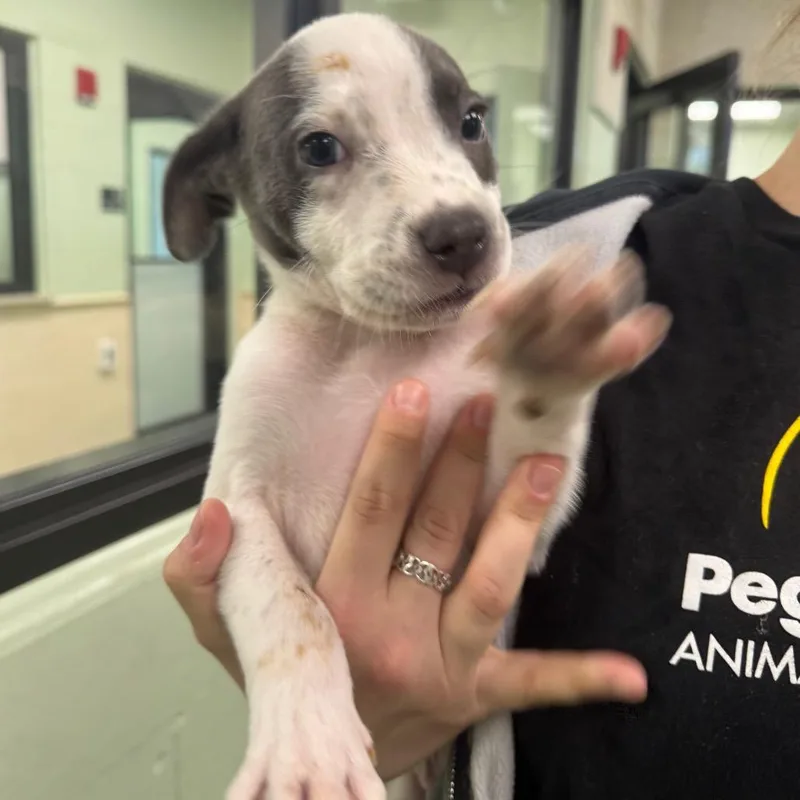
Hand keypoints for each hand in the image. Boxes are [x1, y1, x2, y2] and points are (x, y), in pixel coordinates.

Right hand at [164, 381, 646, 779]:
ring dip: (518, 523)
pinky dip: (580, 679)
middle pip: (435, 532)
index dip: (393, 450)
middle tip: (489, 404)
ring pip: (488, 585)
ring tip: (546, 465)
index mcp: (333, 605)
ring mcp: (439, 665)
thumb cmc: (284, 678)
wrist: (322, 761)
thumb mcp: (224, 633)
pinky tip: (633, 676)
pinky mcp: (475, 695)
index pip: (370, 512)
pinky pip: (531, 685)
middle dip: (461, 463)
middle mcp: (389, 630)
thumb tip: (213, 511)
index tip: (415, 393)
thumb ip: (199, 574)